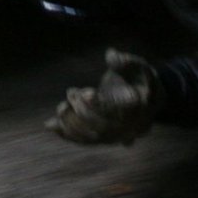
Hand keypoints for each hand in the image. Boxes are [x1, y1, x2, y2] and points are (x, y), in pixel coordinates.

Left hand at [46, 49, 165, 145]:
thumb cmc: (139, 78)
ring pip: (92, 138)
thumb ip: (125, 61)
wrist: (146, 97)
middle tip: (71, 92)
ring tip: (61, 107)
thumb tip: (111, 55)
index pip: (117, 111)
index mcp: (138, 107)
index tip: (85, 92)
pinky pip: (84, 141)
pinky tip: (51, 124)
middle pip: (103, 127)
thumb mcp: (137, 65)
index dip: (100, 104)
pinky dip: (67, 134)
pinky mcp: (103, 138)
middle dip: (83, 112)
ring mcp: (115, 136)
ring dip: (72, 125)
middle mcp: (128, 127)